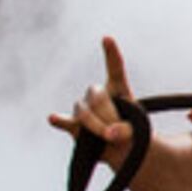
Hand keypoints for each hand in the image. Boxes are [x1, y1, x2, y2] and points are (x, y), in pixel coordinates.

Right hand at [47, 38, 137, 153]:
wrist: (122, 151)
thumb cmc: (133, 134)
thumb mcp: (138, 130)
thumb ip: (126, 130)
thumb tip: (109, 134)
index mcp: (118, 89)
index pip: (115, 69)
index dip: (111, 54)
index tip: (107, 39)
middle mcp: (98, 94)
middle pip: (98, 97)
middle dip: (110, 116)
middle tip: (120, 133)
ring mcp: (84, 109)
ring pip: (85, 112)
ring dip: (97, 126)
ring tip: (108, 138)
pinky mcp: (73, 125)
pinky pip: (65, 121)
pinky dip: (60, 120)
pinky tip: (53, 118)